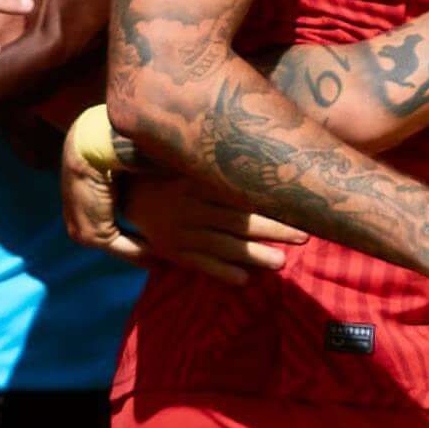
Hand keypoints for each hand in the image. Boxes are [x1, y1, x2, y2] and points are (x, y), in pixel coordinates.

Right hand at [122, 168, 297, 283]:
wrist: (124, 191)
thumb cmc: (165, 171)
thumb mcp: (187, 160)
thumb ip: (218, 159)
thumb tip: (260, 147)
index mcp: (197, 182)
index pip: (240, 194)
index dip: (269, 201)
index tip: (299, 205)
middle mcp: (190, 208)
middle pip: (239, 221)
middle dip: (274, 229)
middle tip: (304, 236)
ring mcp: (181, 233)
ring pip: (224, 246)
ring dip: (254, 255)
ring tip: (281, 263)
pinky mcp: (172, 251)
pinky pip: (201, 265)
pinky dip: (222, 273)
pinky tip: (245, 280)